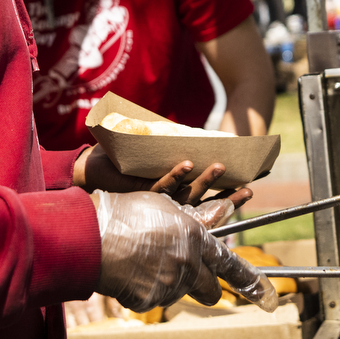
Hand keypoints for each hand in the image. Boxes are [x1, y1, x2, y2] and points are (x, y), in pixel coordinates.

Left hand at [74, 145, 252, 208]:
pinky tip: (187, 164)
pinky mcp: (138, 193)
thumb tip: (196, 135)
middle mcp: (168, 202)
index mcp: (175, 195)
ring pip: (186, 195)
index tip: (251, 187)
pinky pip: (161, 186)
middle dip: (227, 198)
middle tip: (250, 189)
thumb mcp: (153, 154)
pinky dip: (175, 174)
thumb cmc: (119, 161)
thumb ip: (172, 149)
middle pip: (204, 202)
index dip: (229, 195)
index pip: (207, 198)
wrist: (88, 169)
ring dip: (205, 181)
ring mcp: (155, 200)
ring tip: (222, 166)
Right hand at [93, 191, 277, 312]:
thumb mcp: (164, 206)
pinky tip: (131, 272)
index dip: (249, 280)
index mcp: (195, 237)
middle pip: (211, 290)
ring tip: (144, 262)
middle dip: (207, 287)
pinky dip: (147, 288)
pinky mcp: (150, 300)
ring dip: (171, 282)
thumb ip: (191, 221)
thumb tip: (214, 223)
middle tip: (189, 275)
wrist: (91, 236)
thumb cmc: (125, 213)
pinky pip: (155, 299)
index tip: (267, 293)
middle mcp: (188, 263)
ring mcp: (169, 284)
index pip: (229, 263)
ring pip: (181, 293)